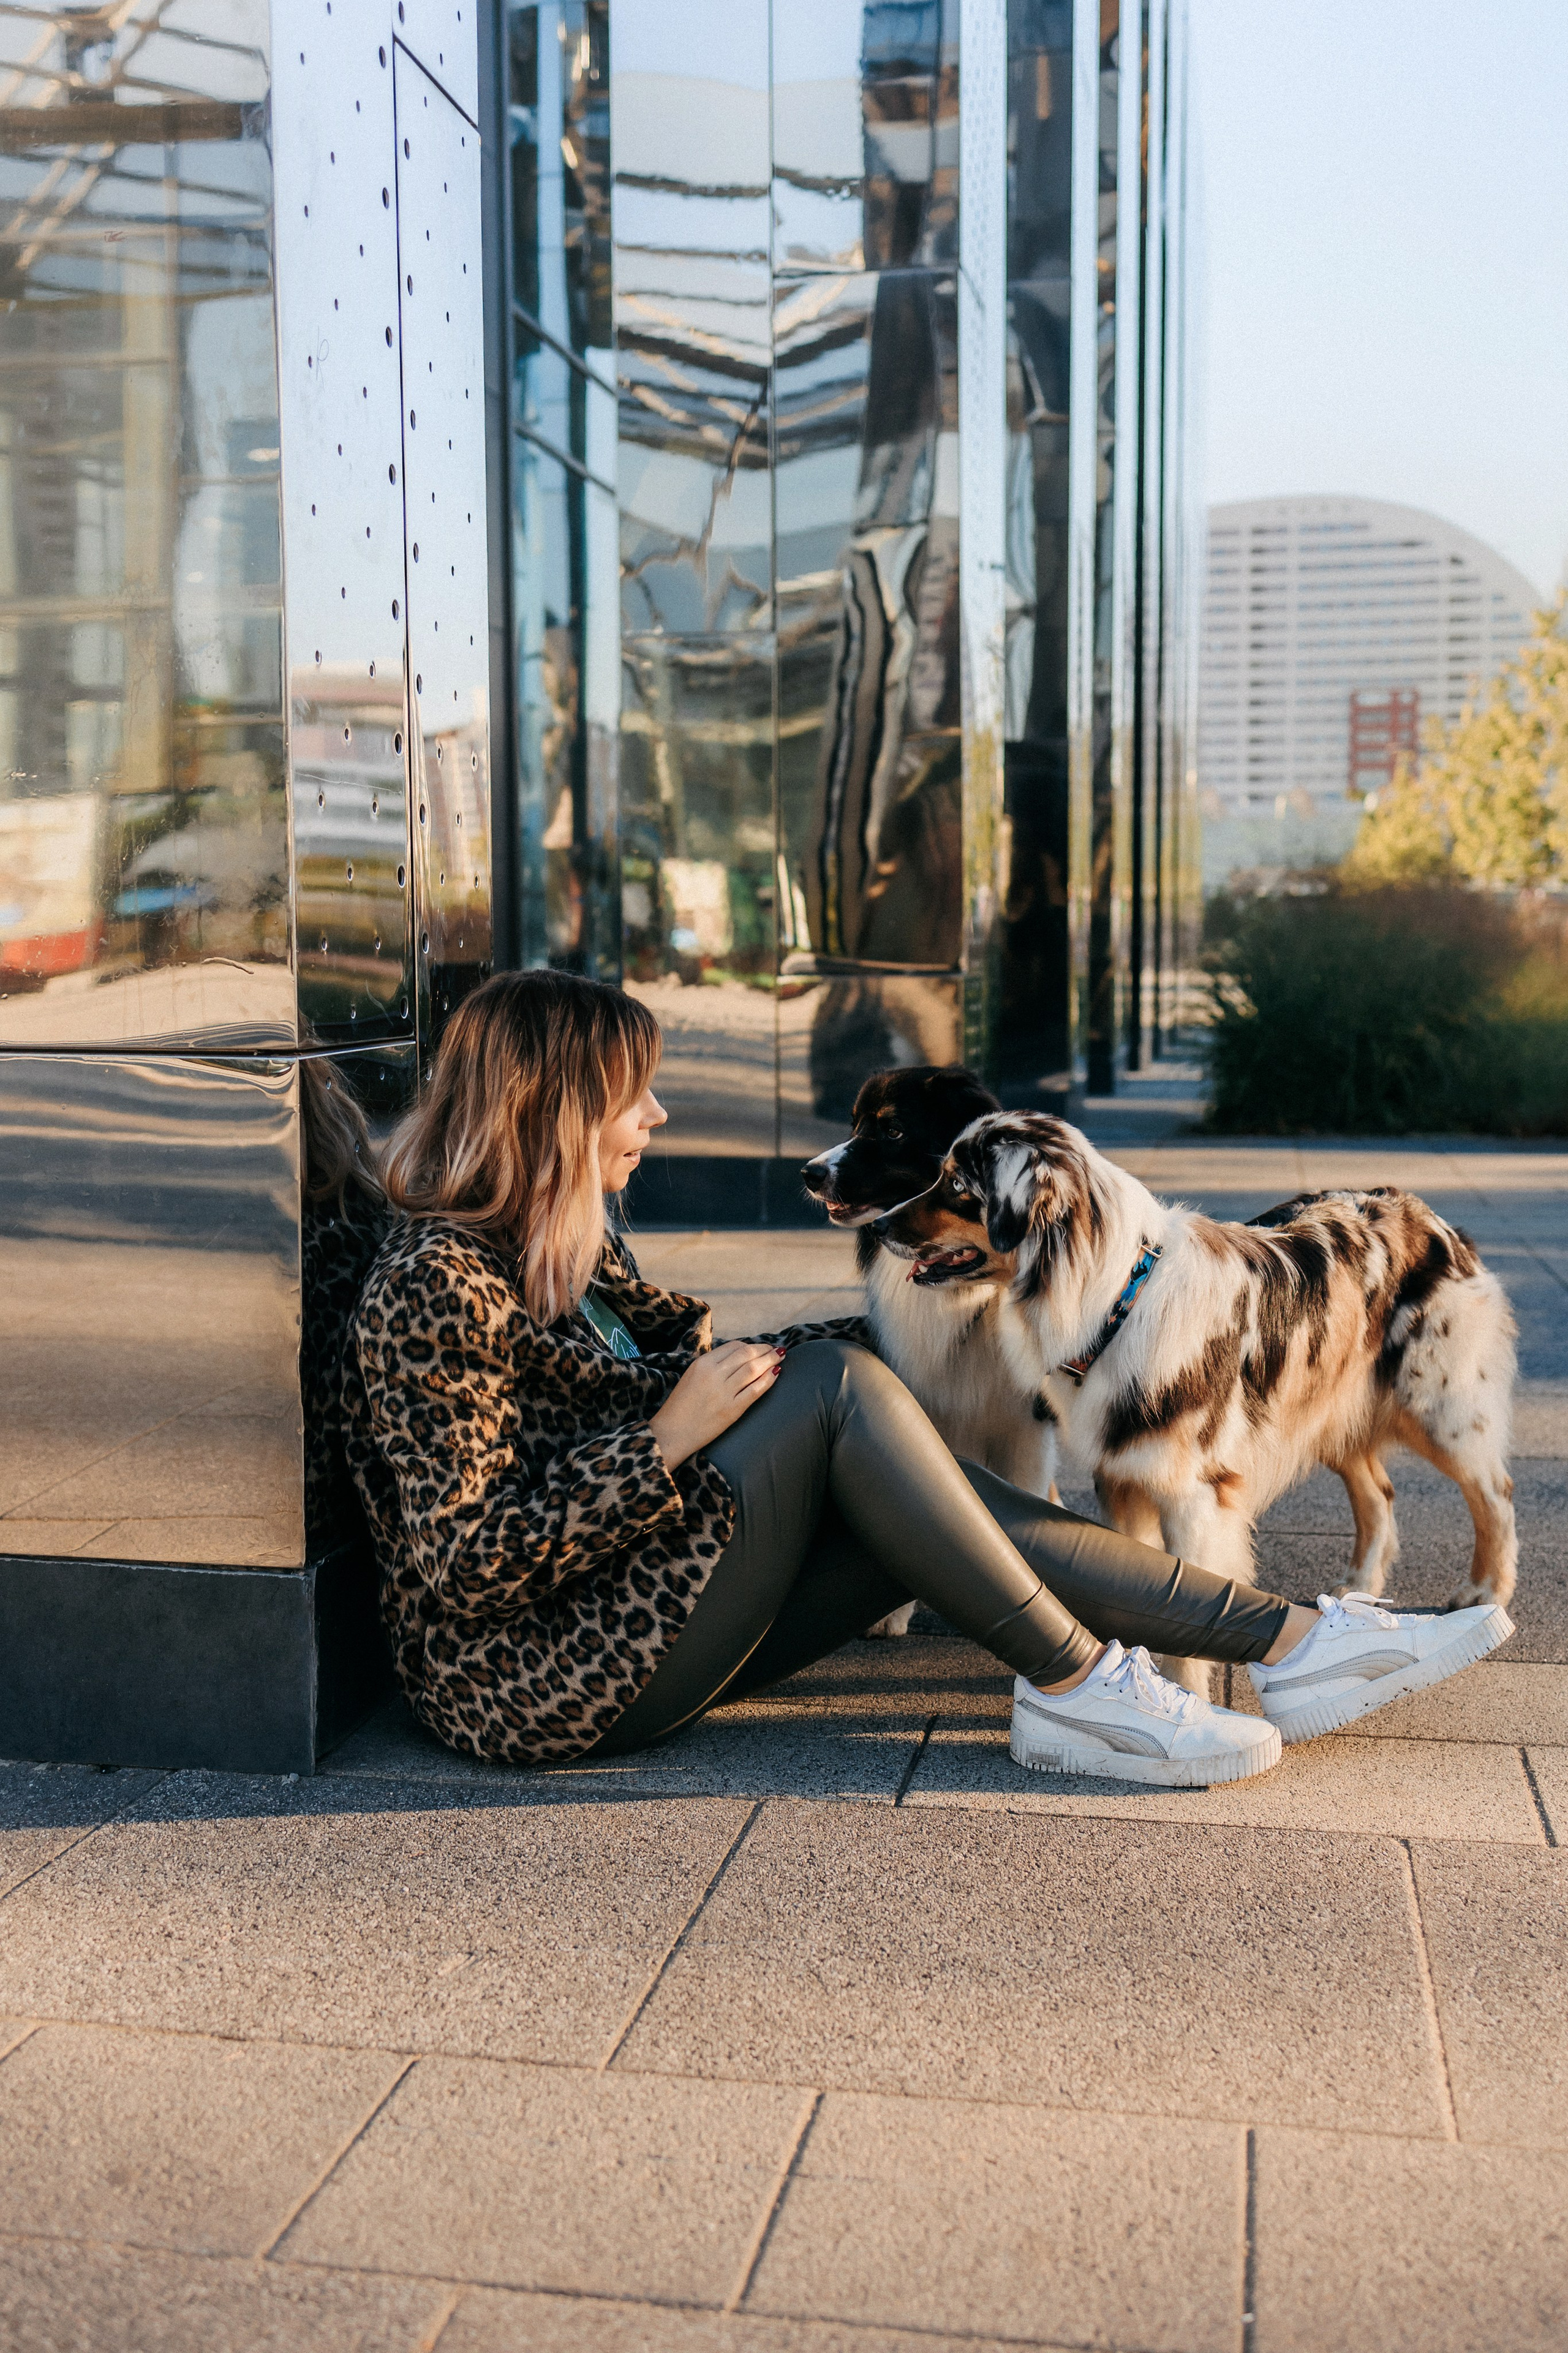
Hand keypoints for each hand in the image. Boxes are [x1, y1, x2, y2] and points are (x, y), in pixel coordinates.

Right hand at [648, 1341, 783, 1469]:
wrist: (672, 1432)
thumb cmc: (681, 1405)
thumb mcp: (691, 1375)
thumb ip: (712, 1365)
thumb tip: (738, 1357)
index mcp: (702, 1363)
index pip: (734, 1346)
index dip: (752, 1345)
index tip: (761, 1347)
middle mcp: (714, 1374)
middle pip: (747, 1354)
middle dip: (765, 1350)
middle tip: (776, 1350)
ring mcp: (724, 1392)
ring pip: (753, 1369)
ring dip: (770, 1361)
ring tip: (779, 1357)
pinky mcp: (732, 1409)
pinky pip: (755, 1390)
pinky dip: (768, 1380)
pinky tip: (776, 1374)